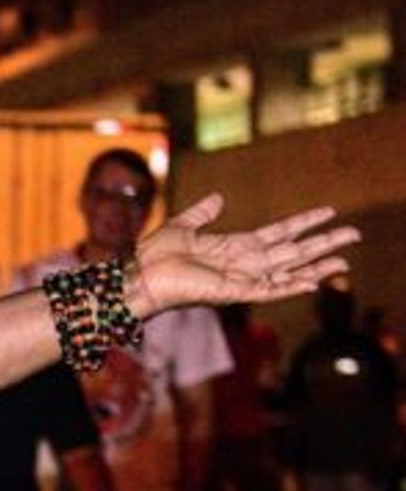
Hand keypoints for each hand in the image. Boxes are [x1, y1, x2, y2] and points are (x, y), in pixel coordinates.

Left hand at [131, 195, 357, 315]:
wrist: (138, 275)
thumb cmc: (155, 255)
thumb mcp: (182, 226)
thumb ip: (203, 213)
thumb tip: (219, 198)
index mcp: (234, 247)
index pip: (279, 233)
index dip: (303, 223)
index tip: (328, 212)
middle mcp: (243, 264)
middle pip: (293, 252)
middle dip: (323, 243)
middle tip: (353, 235)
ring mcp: (240, 279)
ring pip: (288, 272)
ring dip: (317, 267)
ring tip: (345, 260)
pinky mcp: (232, 293)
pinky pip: (268, 290)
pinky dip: (291, 286)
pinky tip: (314, 282)